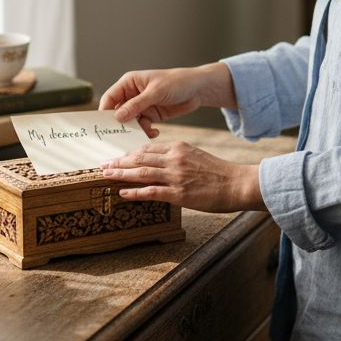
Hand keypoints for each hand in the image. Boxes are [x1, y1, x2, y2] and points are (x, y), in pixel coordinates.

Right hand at [99, 64, 234, 137]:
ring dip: (136, 129)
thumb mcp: (155, 92)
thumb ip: (136, 105)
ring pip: (130, 122)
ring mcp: (142, 106)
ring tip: (146, 132)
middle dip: (121, 124)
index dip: (105, 112)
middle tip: (122, 136)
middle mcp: (132, 94)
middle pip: (118, 112)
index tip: (104, 126)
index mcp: (129, 83)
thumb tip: (117, 117)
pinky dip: (146, 131)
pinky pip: (142, 126)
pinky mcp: (151, 115)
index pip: (110, 98)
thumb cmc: (176, 82)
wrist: (198, 89)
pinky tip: (155, 132)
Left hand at [100, 141, 264, 212]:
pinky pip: (151, 192)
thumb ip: (178, 157)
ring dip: (121, 174)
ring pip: (141, 172)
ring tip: (106, 175)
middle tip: (104, 164)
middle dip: (119, 162)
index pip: (147, 149)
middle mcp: (174, 159)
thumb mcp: (197, 156)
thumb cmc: (219, 172)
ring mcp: (175, 176)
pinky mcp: (179, 193)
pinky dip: (135, 192)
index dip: (130, 153)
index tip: (118, 157)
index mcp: (178, 147)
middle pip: (140, 158)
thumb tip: (161, 162)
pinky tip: (123, 192)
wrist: (236, 183)